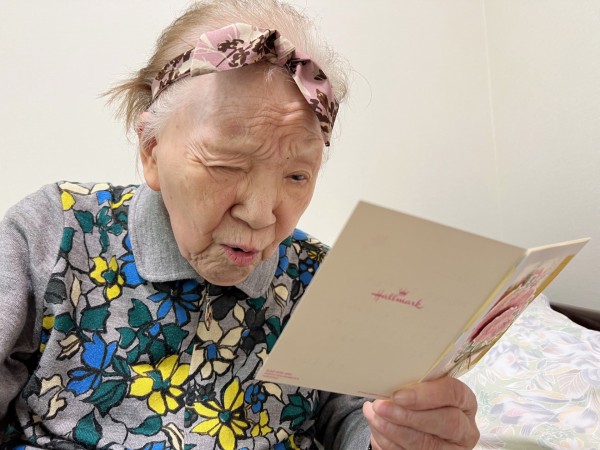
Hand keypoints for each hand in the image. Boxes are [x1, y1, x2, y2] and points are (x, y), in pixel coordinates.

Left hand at [362, 377, 478, 449]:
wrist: (418, 424)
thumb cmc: (420, 401)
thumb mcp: (421, 389)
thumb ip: (411, 386)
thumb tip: (386, 387)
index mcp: (464, 402)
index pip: (454, 392)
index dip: (426, 394)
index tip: (398, 395)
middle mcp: (465, 428)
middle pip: (447, 422)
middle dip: (408, 416)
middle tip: (381, 407)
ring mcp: (453, 449)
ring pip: (429, 444)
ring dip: (394, 431)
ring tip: (374, 418)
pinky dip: (390, 444)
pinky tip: (378, 431)